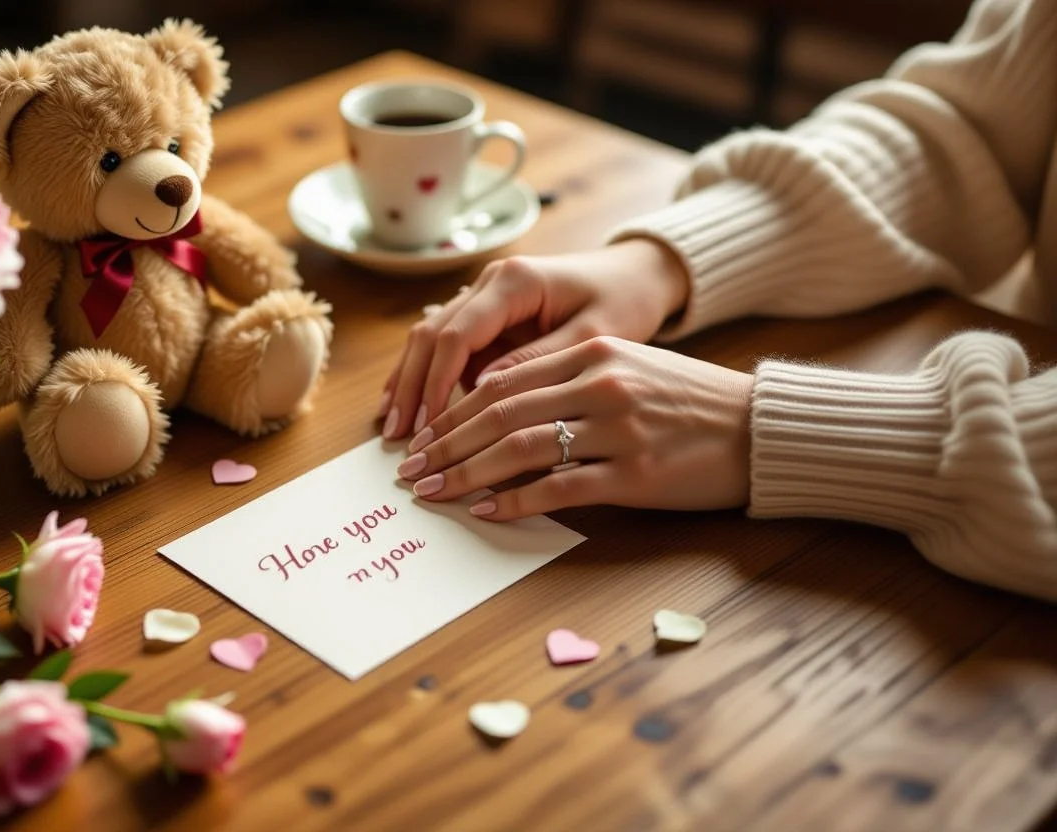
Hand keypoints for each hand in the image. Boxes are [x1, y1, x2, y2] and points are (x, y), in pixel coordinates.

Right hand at [377, 238, 690, 438]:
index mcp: (514, 281)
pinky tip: (412, 413)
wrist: (635, 275)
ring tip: (394, 431)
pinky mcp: (487, 317)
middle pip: (430, 335)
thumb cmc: (623, 301)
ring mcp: (483, 298)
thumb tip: (484, 394)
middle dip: (411, 387)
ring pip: (430, 341)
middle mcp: (489, 283)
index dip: (436, 383)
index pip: (457, 335)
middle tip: (397, 437)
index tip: (429, 427)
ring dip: (411, 385)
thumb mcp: (592, 336)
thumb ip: (538, 362)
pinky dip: (427, 379)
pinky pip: (447, 349)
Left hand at [395, 336, 753, 518]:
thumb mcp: (628, 369)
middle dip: (445, 444)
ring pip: (519, 450)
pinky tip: (486, 512)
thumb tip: (498, 405)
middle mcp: (599, 384)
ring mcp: (616, 430)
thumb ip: (568, 378)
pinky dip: (515, 502)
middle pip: (498, 414)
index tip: (424, 436)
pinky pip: (559, 489)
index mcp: (593, 353)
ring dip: (466, 474)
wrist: (758, 429)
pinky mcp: (633, 474)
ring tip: (434, 492)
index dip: (453, 411)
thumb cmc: (688, 402)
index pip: (502, 381)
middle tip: (411, 470)